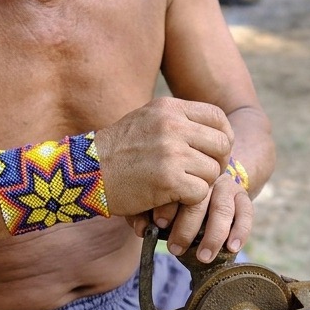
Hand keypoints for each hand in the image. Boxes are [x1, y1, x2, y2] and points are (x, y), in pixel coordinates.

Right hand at [93, 97, 233, 217]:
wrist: (86, 173)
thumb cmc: (117, 151)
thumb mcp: (146, 120)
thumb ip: (178, 121)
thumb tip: (217, 131)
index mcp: (169, 108)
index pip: (217, 116)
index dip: (223, 137)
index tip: (214, 152)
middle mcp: (172, 125)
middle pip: (222, 145)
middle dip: (217, 163)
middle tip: (202, 176)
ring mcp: (171, 151)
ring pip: (213, 171)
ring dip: (201, 184)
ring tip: (180, 187)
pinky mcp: (168, 179)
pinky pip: (201, 192)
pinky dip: (190, 201)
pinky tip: (173, 198)